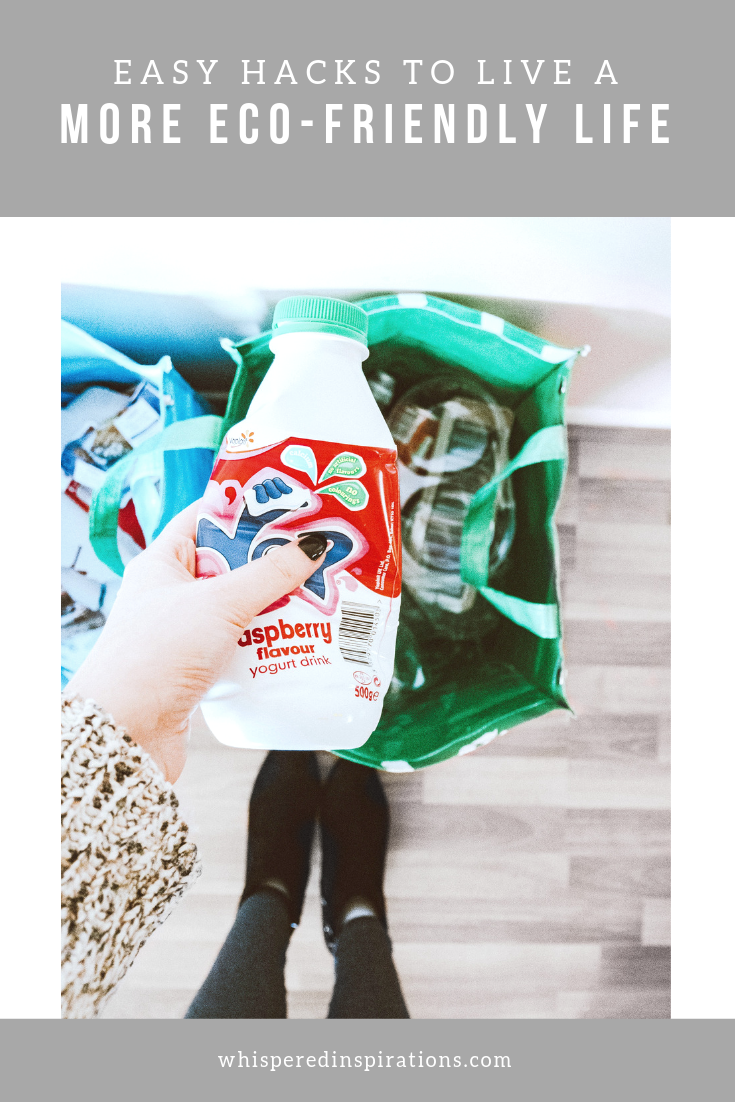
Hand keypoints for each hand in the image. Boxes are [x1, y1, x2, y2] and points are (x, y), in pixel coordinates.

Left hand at [66, 501, 326, 781]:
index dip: (246, 508)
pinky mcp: (197, 669)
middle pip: (230, 564)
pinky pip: (240, 644)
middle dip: (271, 561)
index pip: (206, 518)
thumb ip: (268, 574)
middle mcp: (170, 594)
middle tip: (316, 553)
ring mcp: (183, 633)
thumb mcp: (219, 603)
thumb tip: (309, 547)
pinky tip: (296, 640)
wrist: (127, 733)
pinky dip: (266, 642)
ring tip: (317, 595)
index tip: (289, 504)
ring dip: (274, 605)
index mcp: (162, 562)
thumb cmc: (155, 656)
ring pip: (239, 608)